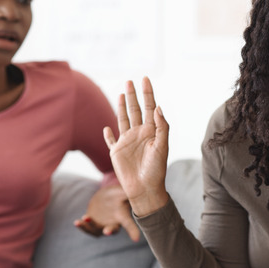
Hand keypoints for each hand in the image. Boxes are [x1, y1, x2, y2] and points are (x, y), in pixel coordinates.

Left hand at [74, 184, 141, 241]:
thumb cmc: (118, 194)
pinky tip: (76, 222)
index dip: (133, 231)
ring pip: (96, 231)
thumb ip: (129, 192)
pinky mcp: (91, 223)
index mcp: (123, 217)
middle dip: (109, 231)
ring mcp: (101, 225)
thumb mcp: (124, 192)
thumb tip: (137, 187)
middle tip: (106, 232)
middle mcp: (112, 224)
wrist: (107, 196)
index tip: (136, 239)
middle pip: (112, 230)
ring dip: (90, 227)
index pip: (129, 225)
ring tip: (85, 218)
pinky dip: (81, 225)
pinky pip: (86, 227)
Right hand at [103, 77, 169, 216]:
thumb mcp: (162, 147)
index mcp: (151, 131)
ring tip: (121, 94)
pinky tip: (107, 128)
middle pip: (135, 110)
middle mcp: (139, 134)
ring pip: (123, 119)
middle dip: (133, 95)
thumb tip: (158, 107)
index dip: (148, 93)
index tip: (145, 78)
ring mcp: (127, 142)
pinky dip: (108, 134)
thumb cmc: (156, 170)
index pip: (150, 107)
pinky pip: (111, 140)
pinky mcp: (116, 152)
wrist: (145, 189)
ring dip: (121, 107)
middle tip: (130, 81)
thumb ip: (162, 127)